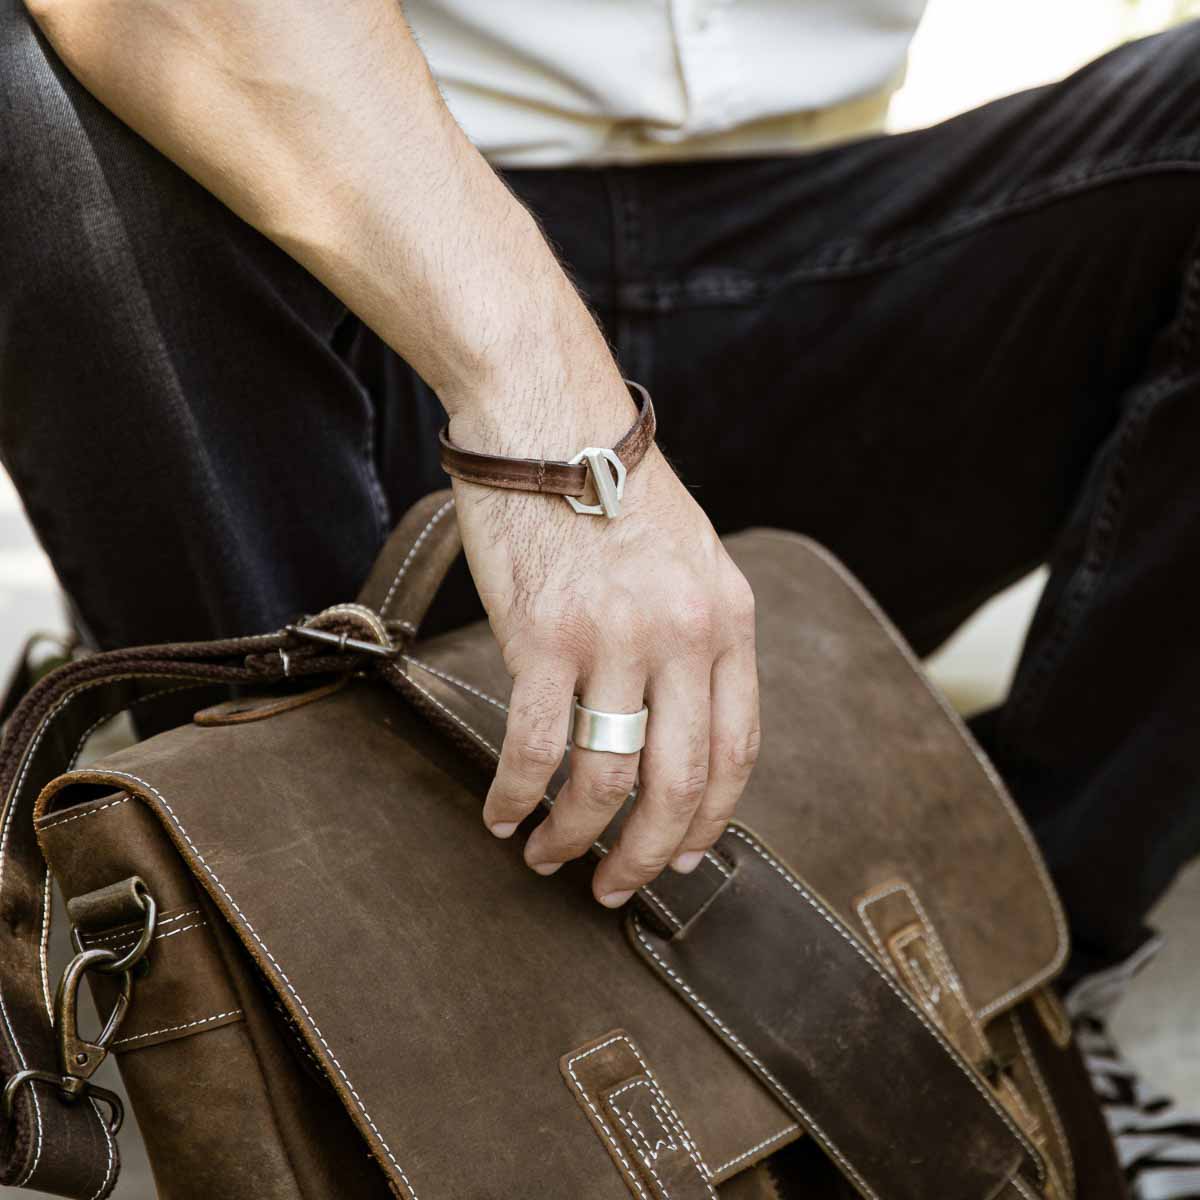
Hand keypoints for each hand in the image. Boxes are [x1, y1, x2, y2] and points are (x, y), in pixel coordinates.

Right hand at [452, 388, 759, 906]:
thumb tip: (680, 718)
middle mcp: (684, 635)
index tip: (684, 853)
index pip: (737, 749)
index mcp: (728, 619)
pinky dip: (515, 796)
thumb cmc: (609, 487)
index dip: (710, 818)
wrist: (546, 416)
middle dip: (648, 854)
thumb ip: (699, 634)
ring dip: (577, 837)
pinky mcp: (543, 636)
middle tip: (619, 888)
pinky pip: (536, 748)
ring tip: (549, 857)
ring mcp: (615, 637)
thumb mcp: (691, 556)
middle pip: (681, 782)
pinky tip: (502, 815)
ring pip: (607, 778)